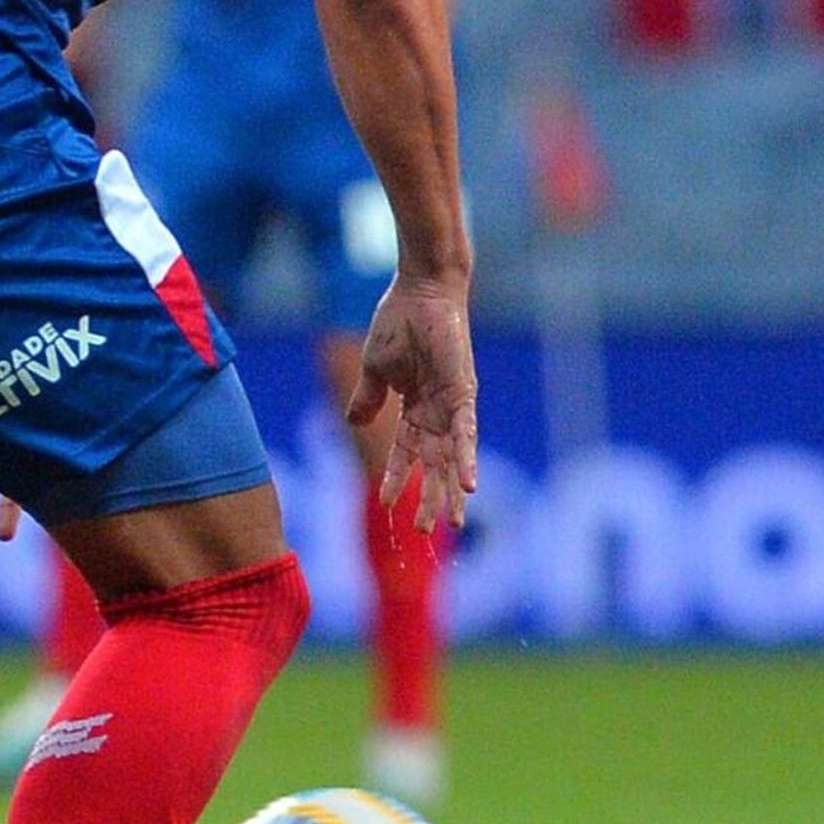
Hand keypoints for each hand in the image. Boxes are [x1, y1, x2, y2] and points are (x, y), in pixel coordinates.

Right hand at [349, 271, 479, 533]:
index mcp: (416, 408)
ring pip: (453, 459)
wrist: (420, 291)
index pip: (406, 453)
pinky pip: (466, 434)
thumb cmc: (400, 321)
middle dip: (430, 498)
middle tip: (426, 532)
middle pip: (434, 465)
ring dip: (451, 491)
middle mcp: (439, 413)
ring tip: (452, 523)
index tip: (388, 506)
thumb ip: (368, 398)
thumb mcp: (376, 368)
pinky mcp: (463, 393)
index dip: (397, 479)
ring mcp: (453, 405)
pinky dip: (467, 459)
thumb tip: (355, 424)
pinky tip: (468, 486)